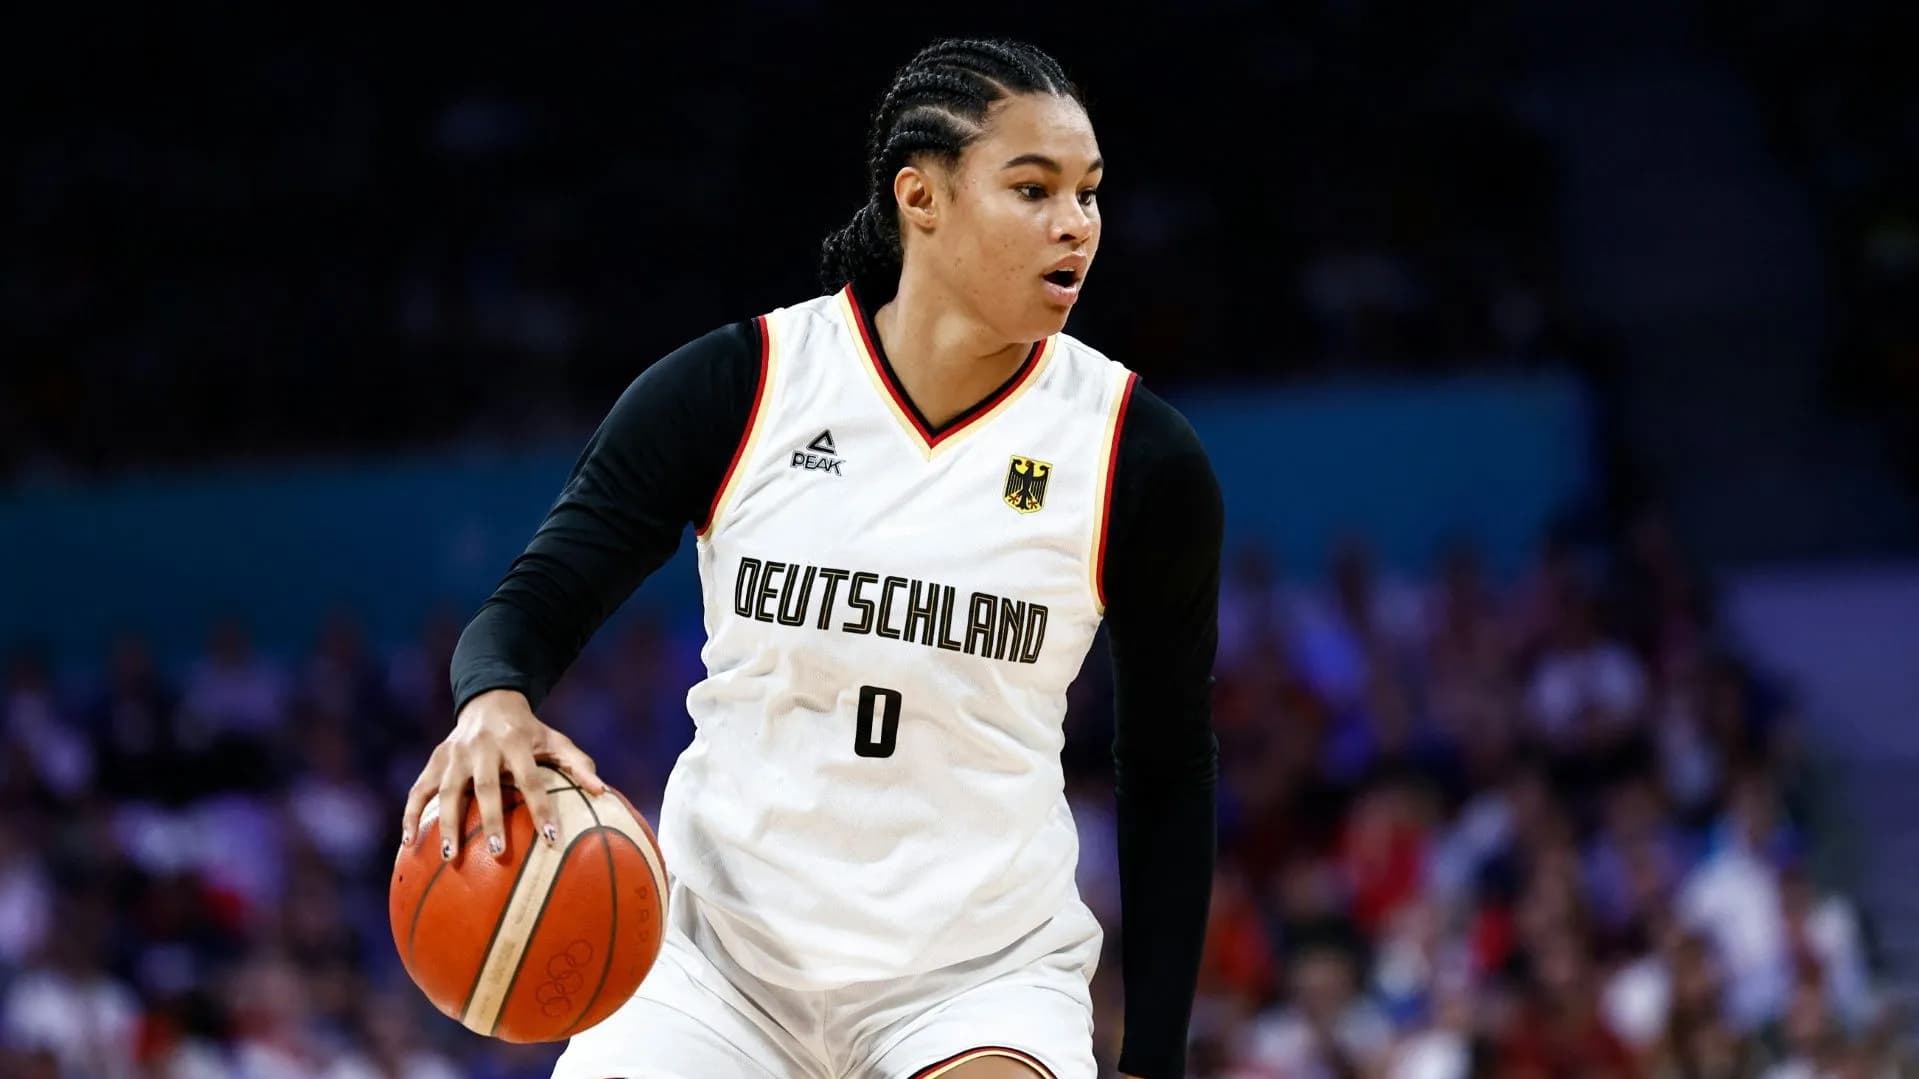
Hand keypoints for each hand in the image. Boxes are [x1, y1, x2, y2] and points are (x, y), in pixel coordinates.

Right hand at [400, 688, 604, 861]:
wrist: (489, 699)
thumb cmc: (529, 731)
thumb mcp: (555, 740)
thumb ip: (578, 764)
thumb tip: (602, 792)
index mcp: (515, 742)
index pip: (530, 780)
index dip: (541, 809)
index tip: (552, 839)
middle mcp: (482, 748)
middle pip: (485, 787)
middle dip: (491, 820)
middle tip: (498, 853)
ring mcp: (454, 754)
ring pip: (446, 791)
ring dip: (447, 824)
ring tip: (450, 858)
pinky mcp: (434, 760)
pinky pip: (418, 791)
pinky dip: (411, 815)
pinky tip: (409, 843)